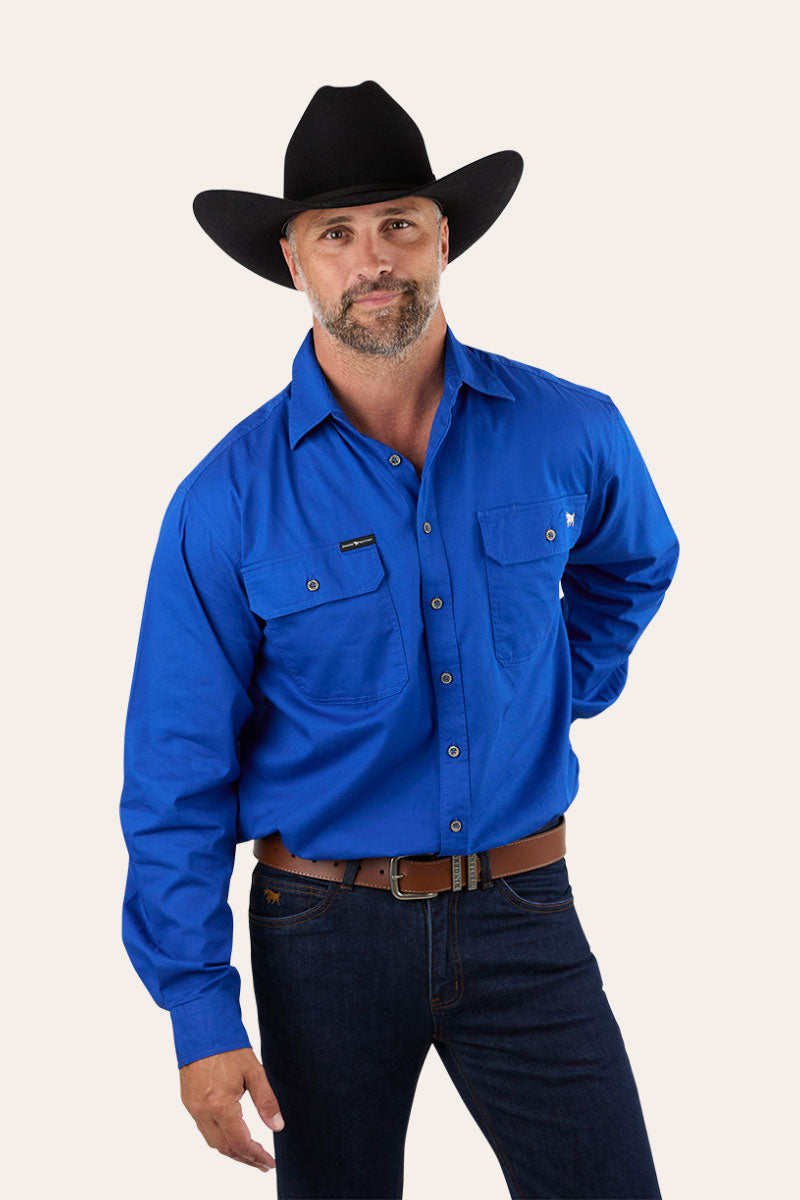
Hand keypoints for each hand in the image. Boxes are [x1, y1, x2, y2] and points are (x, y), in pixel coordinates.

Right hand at [180, 1046, 283, 1171]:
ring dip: (231, 1150)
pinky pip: (203, 1128)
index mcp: (220, 1105)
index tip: (269, 1163)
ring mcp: (192, 1107)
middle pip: (224, 1148)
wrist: (200, 1025)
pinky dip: (219, 1137)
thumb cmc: (228, 1045)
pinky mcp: (187, 1100)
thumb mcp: (254, 1071)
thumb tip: (277, 1126)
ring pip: (212, 1141)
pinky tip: (231, 1134)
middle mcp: (203, 1111)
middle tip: (263, 1163)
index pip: (240, 1143)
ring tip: (250, 1153)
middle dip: (245, 1158)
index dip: (256, 1156)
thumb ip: (266, 1101)